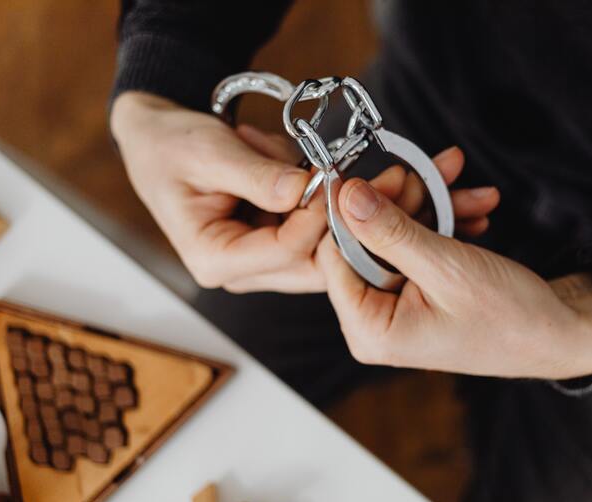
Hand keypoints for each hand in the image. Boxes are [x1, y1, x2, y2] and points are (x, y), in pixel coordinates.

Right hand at [111, 92, 497, 292]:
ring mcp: (270, 257)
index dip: (324, 214)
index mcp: (219, 261)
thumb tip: (307, 190)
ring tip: (432, 188)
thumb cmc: (171, 148)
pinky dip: (365, 211)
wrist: (158, 142)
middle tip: (421, 189)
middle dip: (374, 223)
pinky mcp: (285, 239)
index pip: (288, 248)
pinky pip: (332, 231)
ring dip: (382, 219)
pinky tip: (412, 191)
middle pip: (323, 258)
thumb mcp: (206, 153)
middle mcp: (249, 269)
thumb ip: (257, 174)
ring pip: (337, 248)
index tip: (350, 178)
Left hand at [316, 177, 591, 379]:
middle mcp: (375, 322)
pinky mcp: (417, 292)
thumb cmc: (510, 317)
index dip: (355, 210)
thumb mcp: (445, 267)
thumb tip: (346, 195)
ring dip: (432, 206)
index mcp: (369, 330)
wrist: (560, 333)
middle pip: (365, 241)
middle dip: (405, 201)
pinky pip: (417, 245)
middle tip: (435, 171)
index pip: (333, 256)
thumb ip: (390, 230)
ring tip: (470, 187)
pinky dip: (443, 223)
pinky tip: (474, 209)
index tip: (388, 175)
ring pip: (395, 236)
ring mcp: (396, 307)